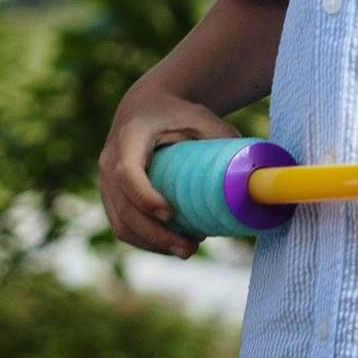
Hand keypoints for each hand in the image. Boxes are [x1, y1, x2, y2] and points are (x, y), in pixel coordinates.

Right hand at [99, 84, 237, 257]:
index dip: (144, 196)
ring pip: (121, 223)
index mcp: (130, 136)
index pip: (127, 172)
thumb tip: (252, 176)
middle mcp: (109, 159)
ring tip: (187, 249)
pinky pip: (122, 226)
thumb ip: (224, 140)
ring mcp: (105, 181)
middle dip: (155, 233)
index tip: (170, 214)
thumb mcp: (203, 117)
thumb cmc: (178, 113)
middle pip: (124, 207)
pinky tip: (171, 246)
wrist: (145, 107)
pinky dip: (145, 241)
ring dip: (152, 243)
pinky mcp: (110, 196)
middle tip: (190, 247)